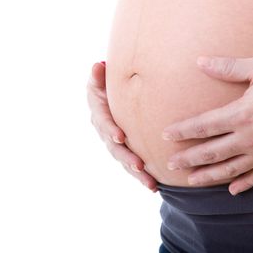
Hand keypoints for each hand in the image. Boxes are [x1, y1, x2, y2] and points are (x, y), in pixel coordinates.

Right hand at [87, 61, 156, 191]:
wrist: (114, 96)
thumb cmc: (107, 84)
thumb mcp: (100, 79)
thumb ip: (99, 75)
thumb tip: (98, 66)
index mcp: (99, 113)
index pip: (103, 122)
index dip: (110, 130)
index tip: (120, 136)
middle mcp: (105, 131)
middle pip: (114, 148)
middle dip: (126, 157)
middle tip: (139, 164)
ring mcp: (115, 144)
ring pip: (124, 161)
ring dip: (136, 173)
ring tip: (150, 183)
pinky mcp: (126, 151)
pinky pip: (132, 165)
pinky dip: (142, 176)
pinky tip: (154, 186)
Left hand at [161, 56, 252, 194]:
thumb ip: (228, 67)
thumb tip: (200, 61)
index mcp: (241, 114)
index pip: (203, 126)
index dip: (183, 130)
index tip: (166, 134)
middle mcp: (250, 138)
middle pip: (211, 152)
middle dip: (189, 159)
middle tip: (170, 165)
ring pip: (231, 169)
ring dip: (209, 176)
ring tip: (192, 181)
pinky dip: (246, 184)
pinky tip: (234, 191)